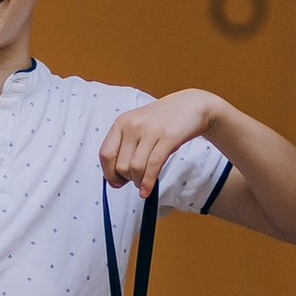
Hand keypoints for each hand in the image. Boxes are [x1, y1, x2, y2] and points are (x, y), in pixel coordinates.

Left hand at [100, 88, 217, 199]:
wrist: (190, 106)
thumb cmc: (162, 120)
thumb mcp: (137, 128)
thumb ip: (124, 149)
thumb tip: (114, 180)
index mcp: (121, 122)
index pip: (105, 154)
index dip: (109, 173)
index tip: (116, 182)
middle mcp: (133, 125)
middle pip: (120, 165)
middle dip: (127, 179)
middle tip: (135, 179)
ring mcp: (150, 130)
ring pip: (135, 168)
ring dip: (138, 181)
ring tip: (144, 182)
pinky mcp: (168, 137)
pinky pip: (153, 166)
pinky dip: (148, 183)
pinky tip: (147, 189)